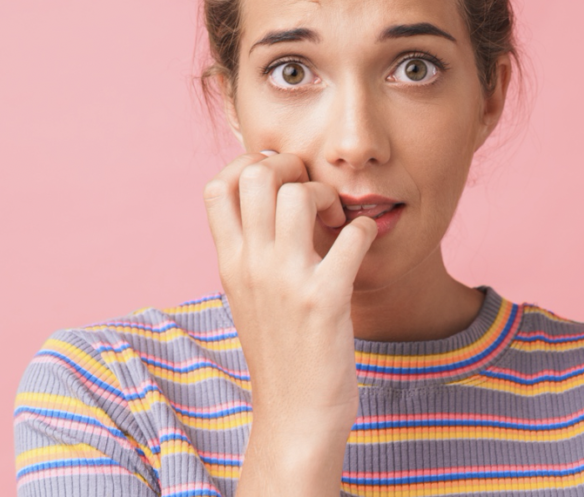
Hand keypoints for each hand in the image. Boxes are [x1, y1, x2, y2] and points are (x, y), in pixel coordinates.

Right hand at [203, 150, 376, 494]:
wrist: (295, 417)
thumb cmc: (281, 352)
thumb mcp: (248, 297)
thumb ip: (251, 252)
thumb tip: (269, 203)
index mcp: (229, 263)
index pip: (217, 186)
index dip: (249, 165)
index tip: (278, 178)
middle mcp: (251, 266)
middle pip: (257, 175)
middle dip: (292, 168)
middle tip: (312, 195)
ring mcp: (286, 281)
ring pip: (299, 194)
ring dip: (327, 195)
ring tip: (336, 222)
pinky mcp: (325, 299)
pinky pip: (353, 235)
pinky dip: (366, 229)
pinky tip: (364, 244)